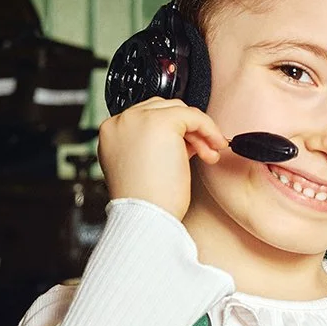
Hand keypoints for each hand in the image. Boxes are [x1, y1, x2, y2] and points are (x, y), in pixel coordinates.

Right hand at [96, 98, 227, 219]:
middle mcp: (121, 121)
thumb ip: (155, 147)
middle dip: (187, 131)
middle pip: (162, 109)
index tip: (188, 152)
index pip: (147, 118)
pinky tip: (213, 146)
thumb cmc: (146, 204)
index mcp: (112, 133)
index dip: (172, 133)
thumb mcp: (145, 167)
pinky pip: (192, 115)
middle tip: (203, 153)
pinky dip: (208, 128)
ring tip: (208, 155)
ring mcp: (138, 119)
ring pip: (178, 110)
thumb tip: (182, 139)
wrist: (145, 216)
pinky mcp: (160, 122)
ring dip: (198, 131)